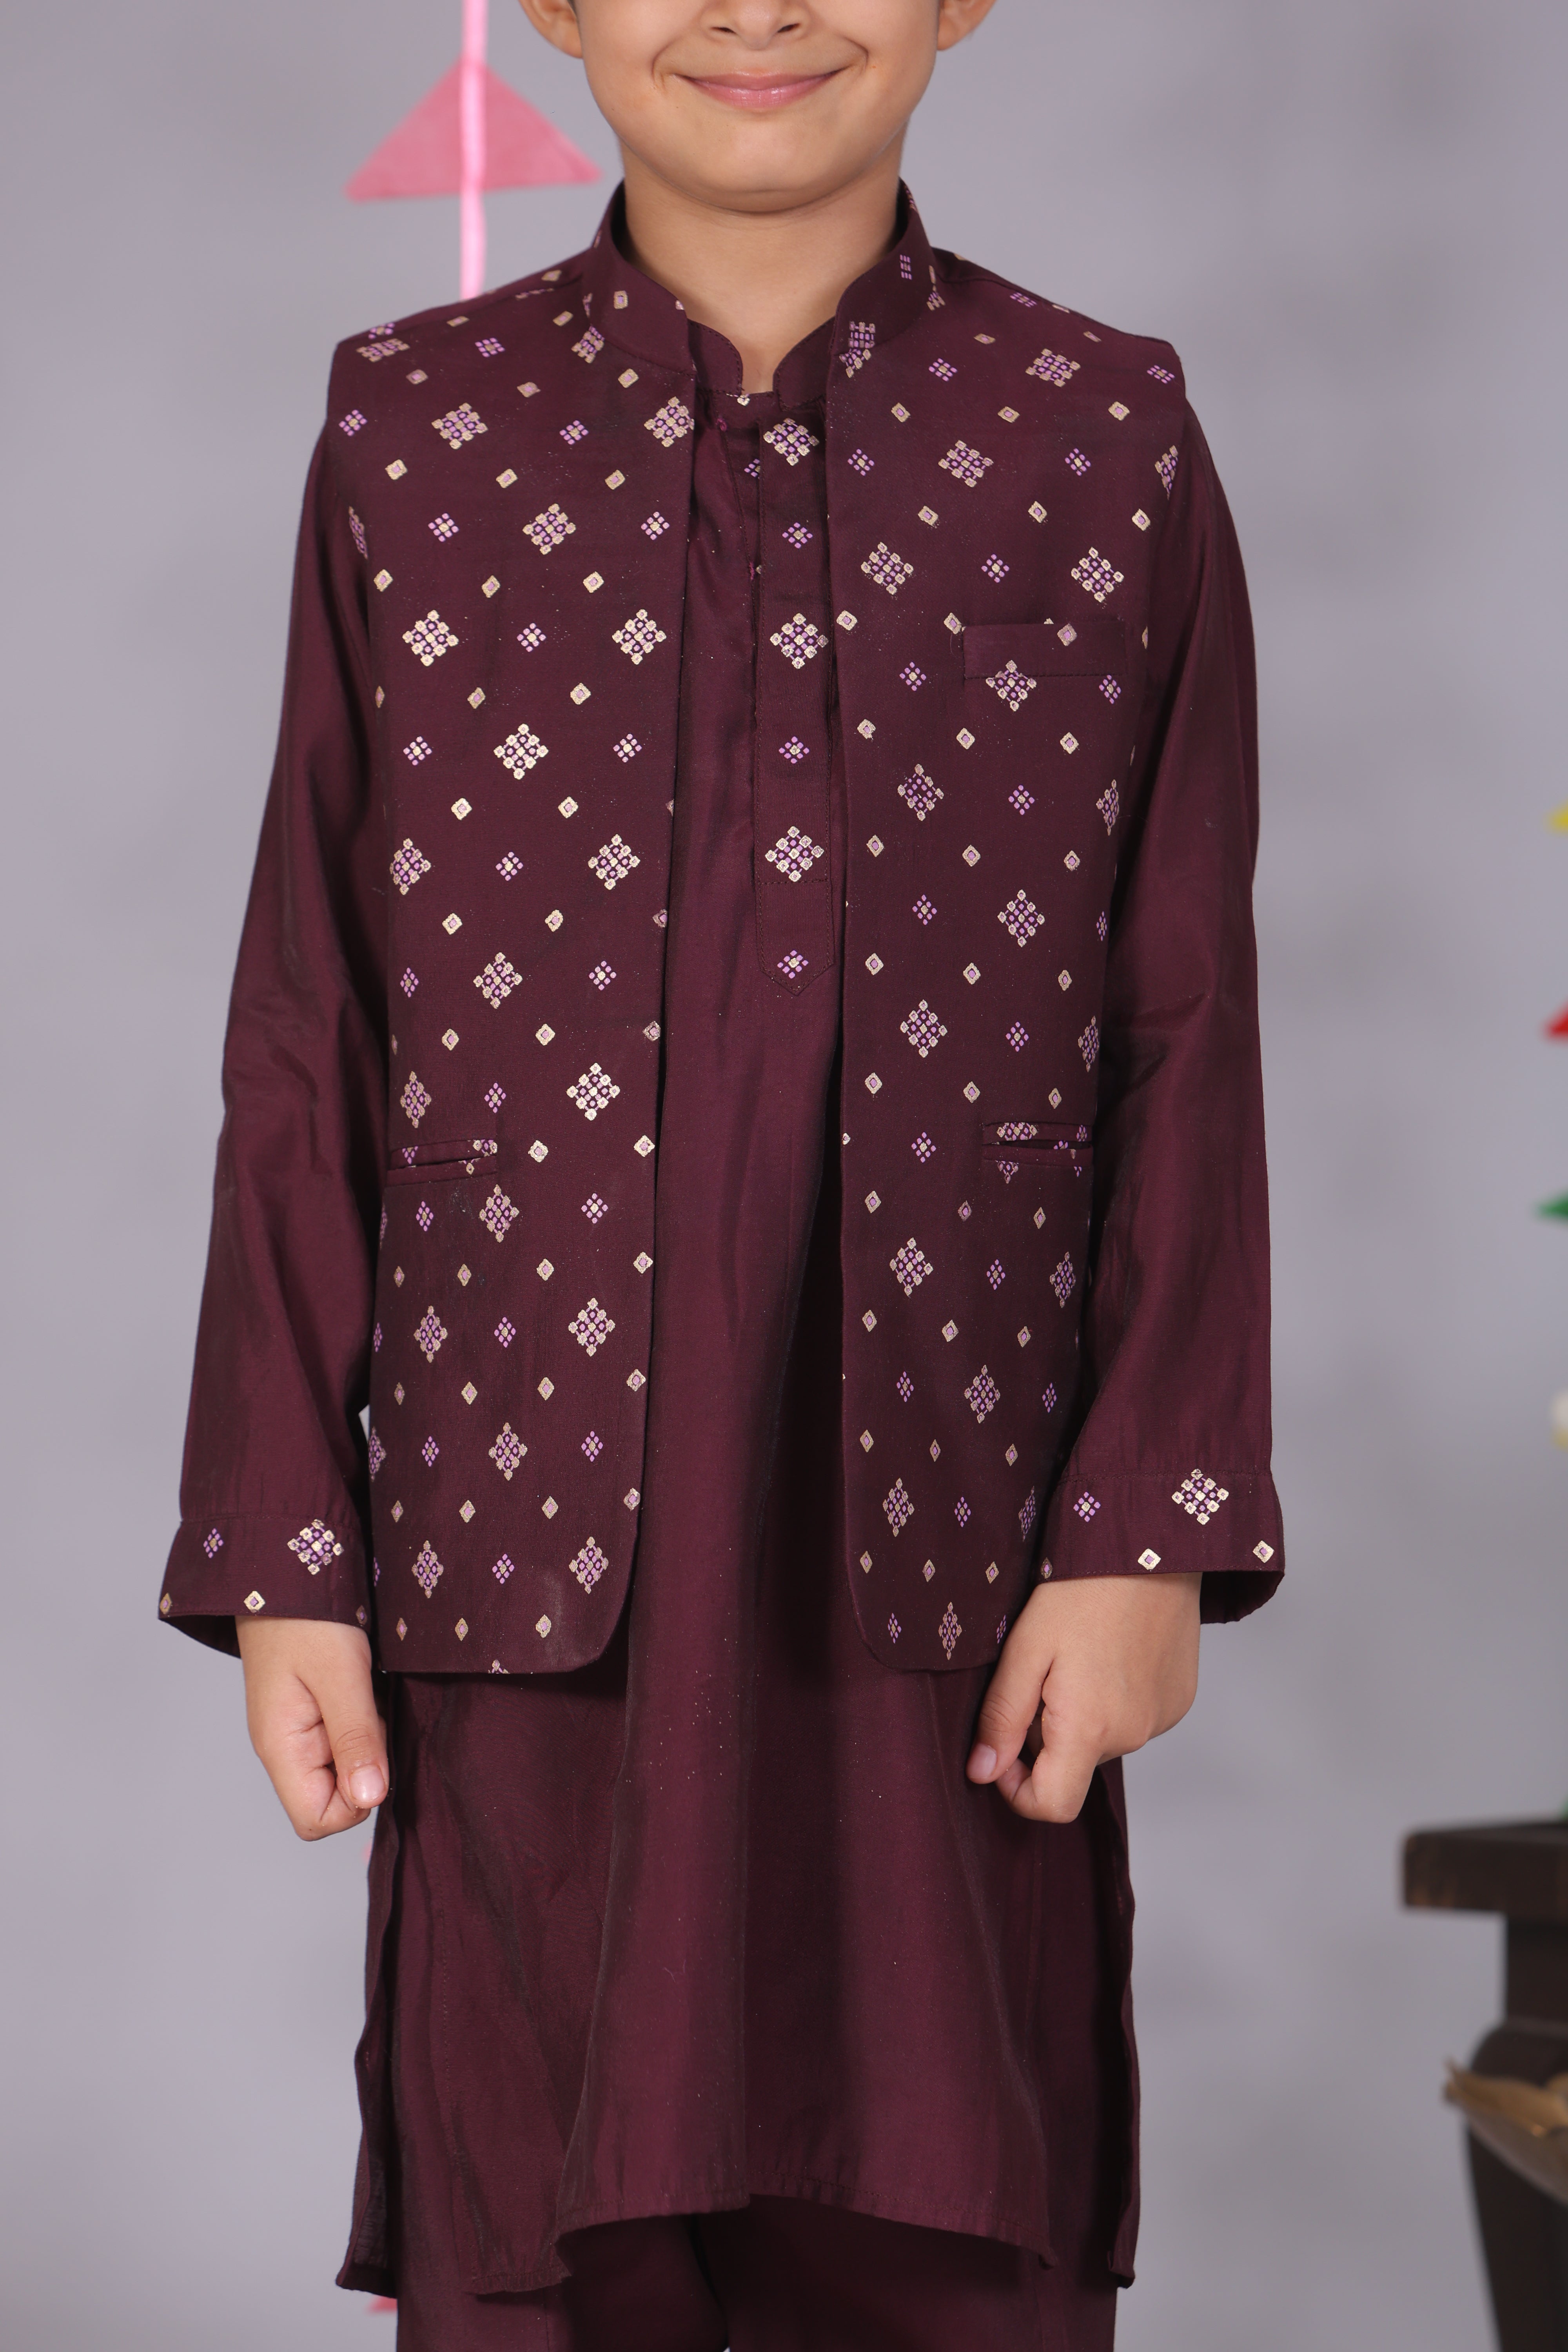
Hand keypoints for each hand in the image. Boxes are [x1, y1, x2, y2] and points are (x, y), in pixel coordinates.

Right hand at [235, 1617, 387, 1839]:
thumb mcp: (341, 1675)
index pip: (316, 1820)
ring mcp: (297, 1731)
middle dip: (366, 1770)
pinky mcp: (311, 1713)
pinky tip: (366, 1692)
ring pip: (342, 1771)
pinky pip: (344, 1742)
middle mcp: (285, 1749)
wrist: (286, 1569)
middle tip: (370, 1714)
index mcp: (281, 1748)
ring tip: (367, 1696)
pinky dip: (363, 1725)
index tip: (373, 1751)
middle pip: (332, 1800)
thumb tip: (370, 1799)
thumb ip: (355, 1738)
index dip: (357, 1801)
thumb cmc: (308, 1616)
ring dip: (366, 1744)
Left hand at [966, 1573, 1200, 1822]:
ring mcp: (1162, 1719)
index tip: (1002, 1750)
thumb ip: (1001, 1718)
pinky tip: (1108, 1652)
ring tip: (1077, 1654)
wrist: (1151, 1547)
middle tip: (1041, 1672)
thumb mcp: (1025, 1649)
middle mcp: (1133, 1735)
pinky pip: (1133, 1719)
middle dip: (1046, 1733)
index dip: (1018, 1790)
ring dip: (1079, 1714)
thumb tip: (981, 1773)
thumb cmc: (1082, 1590)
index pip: (1054, 1806)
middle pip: (1074, 1765)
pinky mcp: (1179, 1700)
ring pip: (1101, 1739)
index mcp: (1090, 1729)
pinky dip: (1112, 1699)